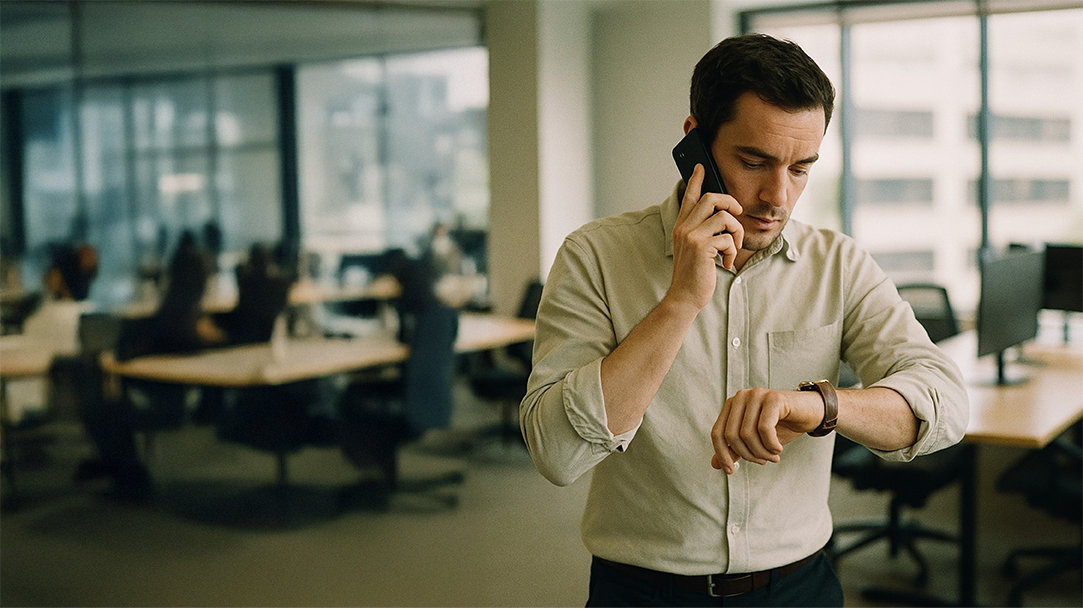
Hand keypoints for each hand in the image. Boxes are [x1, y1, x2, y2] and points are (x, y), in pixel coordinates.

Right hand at [667, 164, 743, 310]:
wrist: (685, 296)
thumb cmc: (693, 274)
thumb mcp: (694, 248)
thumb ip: (703, 231)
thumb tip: (723, 217)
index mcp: (681, 226)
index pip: (689, 196)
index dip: (696, 179)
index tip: (701, 166)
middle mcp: (684, 227)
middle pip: (711, 198)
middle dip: (731, 203)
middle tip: (738, 214)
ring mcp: (692, 236)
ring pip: (725, 217)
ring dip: (736, 233)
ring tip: (732, 248)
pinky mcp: (702, 247)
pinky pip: (728, 238)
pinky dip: (733, 251)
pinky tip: (726, 263)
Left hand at [709, 387, 822, 473]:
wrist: (810, 413)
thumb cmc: (781, 426)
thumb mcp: (755, 441)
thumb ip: (734, 450)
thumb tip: (714, 465)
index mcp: (732, 405)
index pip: (717, 433)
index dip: (722, 454)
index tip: (730, 471)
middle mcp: (741, 397)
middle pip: (731, 435)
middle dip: (747, 455)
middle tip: (763, 462)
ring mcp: (756, 395)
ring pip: (747, 434)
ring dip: (761, 452)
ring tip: (773, 457)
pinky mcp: (773, 398)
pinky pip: (764, 428)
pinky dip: (771, 444)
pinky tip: (778, 449)